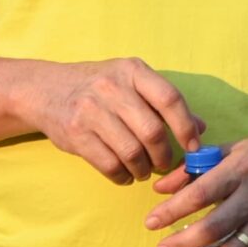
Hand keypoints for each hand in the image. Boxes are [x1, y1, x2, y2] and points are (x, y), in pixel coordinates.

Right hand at [14, 57, 203, 183]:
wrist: (47, 89)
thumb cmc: (99, 86)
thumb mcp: (131, 81)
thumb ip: (164, 101)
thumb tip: (201, 128)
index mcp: (132, 70)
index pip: (169, 98)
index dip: (186, 126)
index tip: (193, 147)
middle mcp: (112, 87)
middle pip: (152, 131)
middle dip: (164, 155)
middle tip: (164, 164)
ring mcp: (91, 110)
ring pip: (131, 151)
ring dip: (143, 169)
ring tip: (144, 170)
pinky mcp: (76, 134)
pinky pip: (109, 164)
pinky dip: (122, 176)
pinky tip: (124, 173)